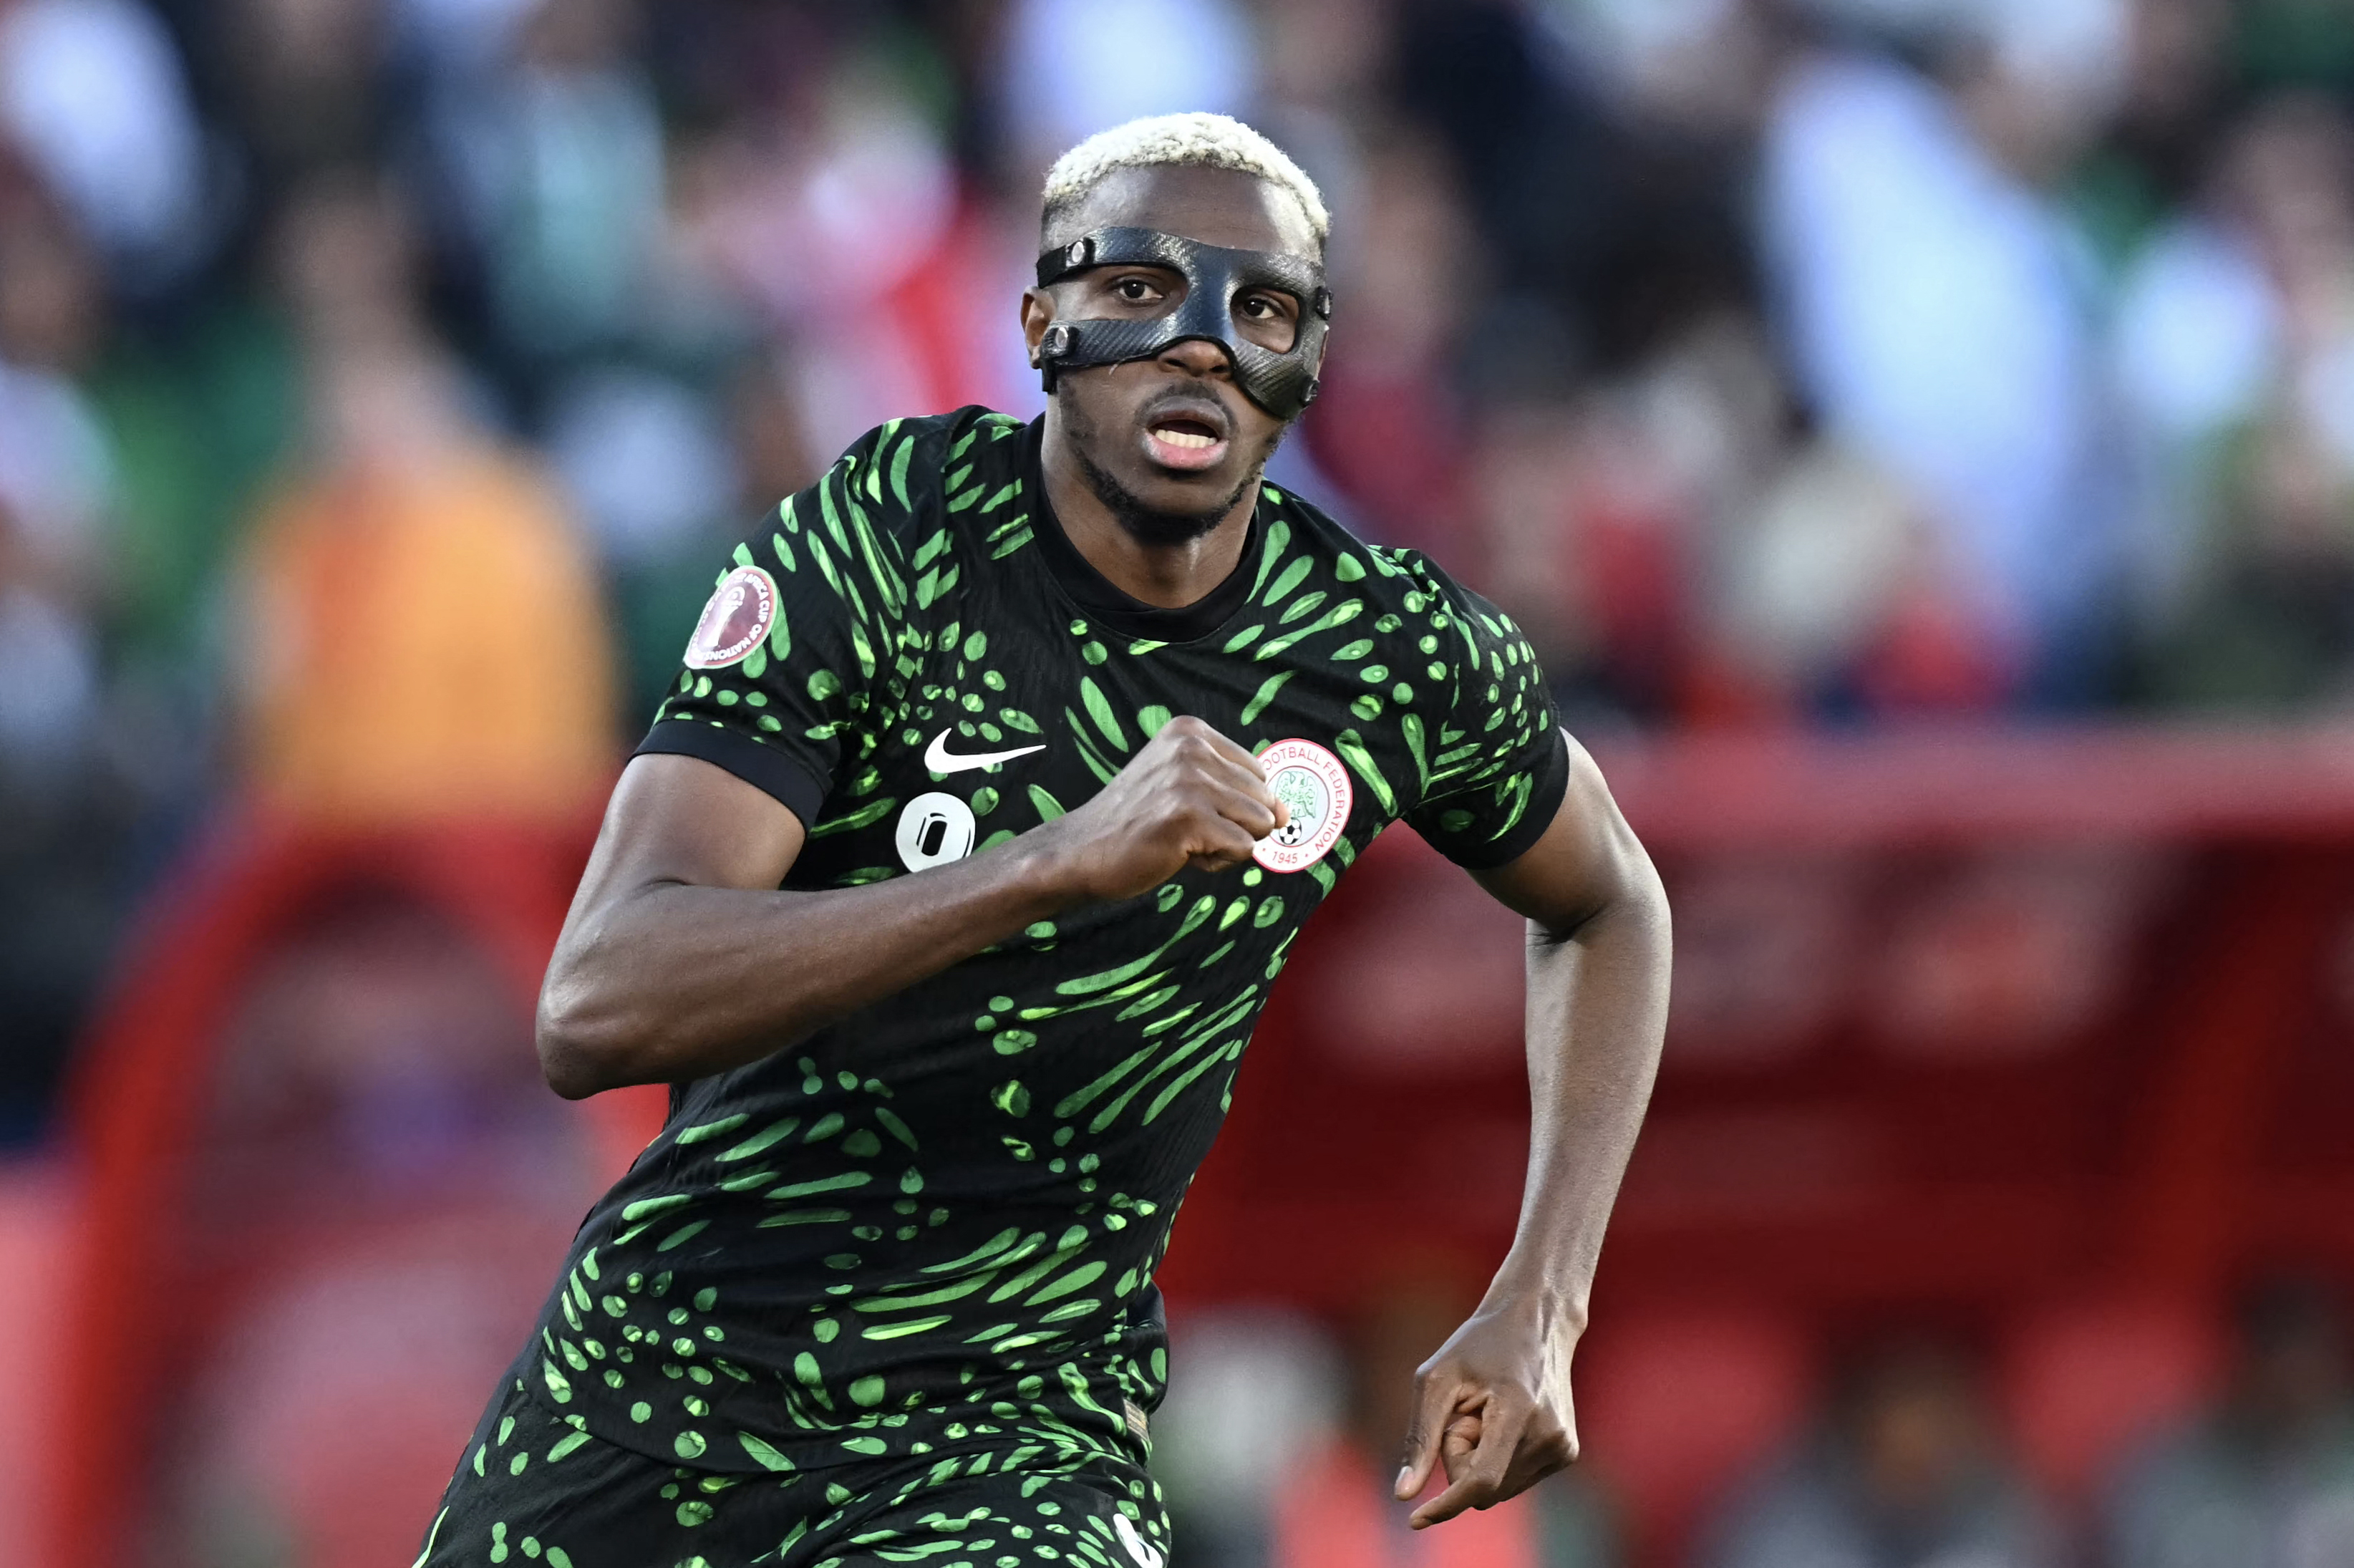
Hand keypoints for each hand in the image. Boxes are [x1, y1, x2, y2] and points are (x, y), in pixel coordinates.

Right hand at [1032, 716, 1286, 902]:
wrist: (1081, 852)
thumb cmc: (1137, 823)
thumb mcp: (1185, 787)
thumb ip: (1238, 792)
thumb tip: (1285, 814)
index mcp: (1191, 731)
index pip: (1259, 773)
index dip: (1233, 804)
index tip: (1187, 810)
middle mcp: (1191, 747)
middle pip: (1264, 798)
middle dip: (1234, 826)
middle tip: (1184, 830)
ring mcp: (1188, 780)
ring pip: (1260, 823)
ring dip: (1228, 845)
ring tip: (1184, 841)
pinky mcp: (1187, 816)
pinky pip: (1244, 847)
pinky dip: (1218, 861)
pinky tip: (1180, 854)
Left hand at [1394, 1296, 1580, 1528]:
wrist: (1537, 1322)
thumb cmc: (1478, 1345)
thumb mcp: (1436, 1379)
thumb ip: (1421, 1437)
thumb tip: (1403, 1495)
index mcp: (1517, 1410)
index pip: (1481, 1481)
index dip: (1447, 1504)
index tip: (1415, 1518)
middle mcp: (1548, 1433)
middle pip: (1483, 1488)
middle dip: (1460, 1460)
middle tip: (1466, 1413)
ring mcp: (1562, 1446)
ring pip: (1498, 1490)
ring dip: (1480, 1460)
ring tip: (1488, 1412)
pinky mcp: (1567, 1452)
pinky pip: (1514, 1480)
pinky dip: (1499, 1460)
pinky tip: (1505, 1420)